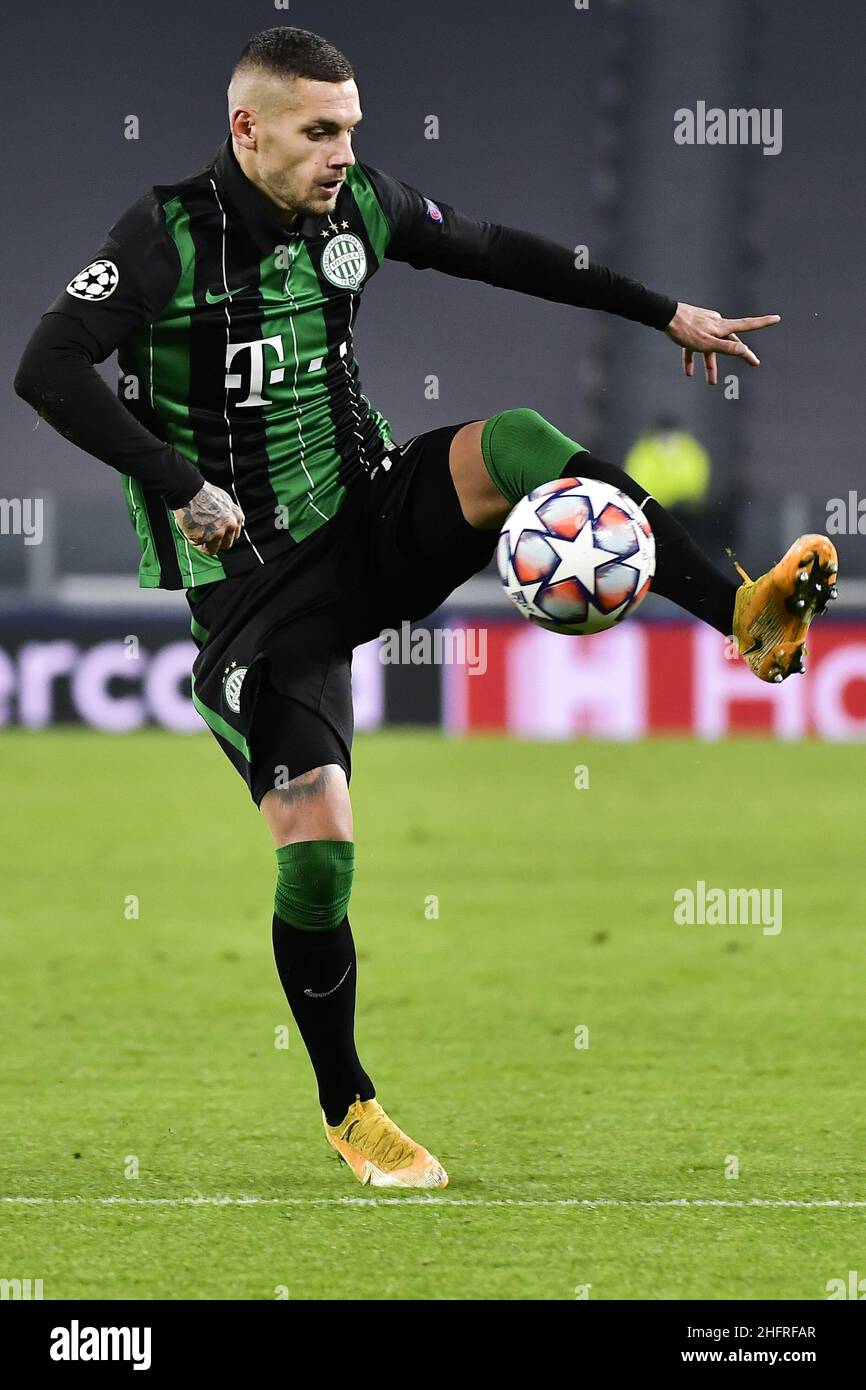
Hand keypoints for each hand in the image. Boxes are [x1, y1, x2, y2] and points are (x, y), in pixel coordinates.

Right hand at [172, 482, 244, 554]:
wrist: (189, 491)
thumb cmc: (204, 493)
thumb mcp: (226, 499)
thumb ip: (232, 513)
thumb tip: (239, 524)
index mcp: (236, 517)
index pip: (234, 536)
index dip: (224, 535)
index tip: (216, 533)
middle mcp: (230, 526)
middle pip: (226, 545)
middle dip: (216, 542)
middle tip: (205, 535)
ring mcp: (218, 533)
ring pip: (213, 549)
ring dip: (205, 544)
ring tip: (196, 533)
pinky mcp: (204, 537)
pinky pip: (201, 547)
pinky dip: (195, 542)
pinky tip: (191, 532)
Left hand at [665, 303, 780, 384]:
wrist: (665, 316)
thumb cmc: (686, 330)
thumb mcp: (708, 343)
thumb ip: (725, 348)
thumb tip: (743, 350)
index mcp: (723, 327)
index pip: (747, 325)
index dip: (763, 323)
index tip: (777, 318)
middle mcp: (716, 325)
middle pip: (731, 343)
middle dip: (741, 354)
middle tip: (754, 363)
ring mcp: (704, 328)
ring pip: (711, 349)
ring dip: (711, 366)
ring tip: (712, 383)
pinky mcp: (691, 332)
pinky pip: (694, 348)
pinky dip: (692, 359)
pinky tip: (689, 373)